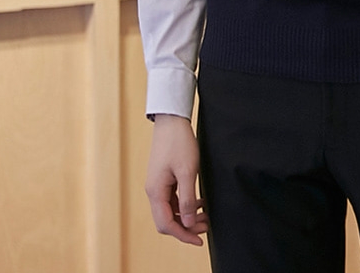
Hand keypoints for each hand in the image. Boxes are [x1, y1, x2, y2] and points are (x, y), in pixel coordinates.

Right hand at [145, 114, 208, 244]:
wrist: (172, 120)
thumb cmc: (179, 142)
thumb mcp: (187, 171)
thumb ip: (186, 199)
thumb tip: (186, 224)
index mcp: (156, 191)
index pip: (166, 224)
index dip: (183, 235)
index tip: (200, 240)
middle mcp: (153, 191)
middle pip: (167, 220)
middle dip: (186, 227)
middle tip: (206, 226)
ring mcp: (158, 185)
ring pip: (171, 210)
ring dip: (187, 216)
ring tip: (205, 215)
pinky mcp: (163, 178)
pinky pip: (173, 199)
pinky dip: (185, 204)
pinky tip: (199, 201)